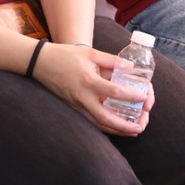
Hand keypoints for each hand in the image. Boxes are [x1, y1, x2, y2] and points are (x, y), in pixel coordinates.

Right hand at [30, 43, 153, 135]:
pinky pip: (90, 122)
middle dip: (125, 126)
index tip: (144, 98)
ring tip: (132, 131)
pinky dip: (104, 127)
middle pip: (106, 118)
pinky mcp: (72, 108)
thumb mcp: (90, 53)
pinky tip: (115, 127)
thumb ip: (111, 60)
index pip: (114, 92)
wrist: (40, 63)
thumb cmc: (65, 55)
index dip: (131, 96)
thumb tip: (130, 68)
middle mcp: (82, 97)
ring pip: (98, 124)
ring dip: (116, 130)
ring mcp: (76, 105)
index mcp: (88, 81)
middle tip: (140, 127)